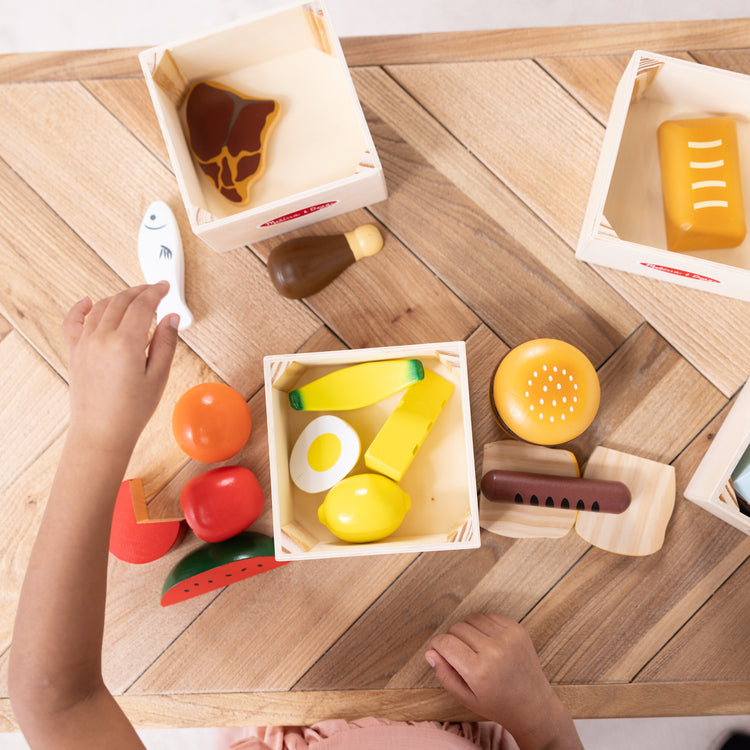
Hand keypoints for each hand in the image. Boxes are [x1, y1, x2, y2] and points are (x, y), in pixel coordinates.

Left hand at [62, 282, 179, 452]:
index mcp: (126, 344)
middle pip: (121, 301)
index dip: (155, 292)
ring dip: (118, 298)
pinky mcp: (74, 352)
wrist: (101, 432)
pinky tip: (88, 301)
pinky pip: (73, 321)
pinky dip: (81, 308)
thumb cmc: (131, 411)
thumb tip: (171, 318)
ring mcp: (85, 344)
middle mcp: (102, 339)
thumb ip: (166, 343)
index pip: (142, 306)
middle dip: (139, 291)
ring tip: (133, 298)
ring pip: (101, 307)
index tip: (164, 287)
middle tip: (153, 290)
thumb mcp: (158, 376)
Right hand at [425, 613, 581, 749]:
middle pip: (456, 628)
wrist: (533, 705)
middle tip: (460, 655)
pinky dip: (483, 626)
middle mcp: (494, 650)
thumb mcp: (465, 698)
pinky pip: (488, 616)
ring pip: (471, 618)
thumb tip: (430, 652)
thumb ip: (444, 674)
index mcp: (478, 671)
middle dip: (452, 639)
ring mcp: (508, 637)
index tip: (438, 650)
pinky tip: (488, 642)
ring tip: (474, 648)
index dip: (436, 645)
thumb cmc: (497, 704)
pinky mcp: (517, 629)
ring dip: (467, 630)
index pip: (445, 642)